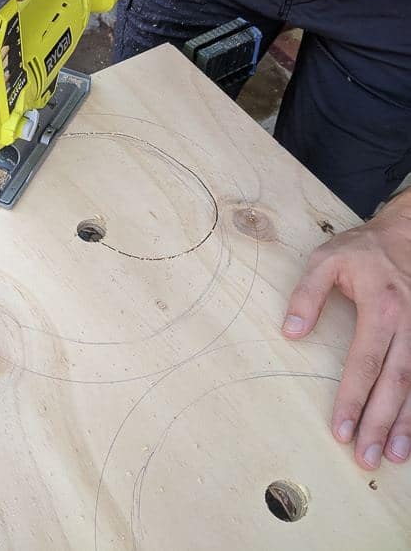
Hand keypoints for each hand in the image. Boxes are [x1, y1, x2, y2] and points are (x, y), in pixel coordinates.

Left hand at [283, 188, 410, 469]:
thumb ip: (306, 294)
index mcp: (382, 307)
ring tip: (393, 455)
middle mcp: (410, 324)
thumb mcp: (326, 260)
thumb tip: (291, 331)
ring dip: (406, 423)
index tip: (340, 429)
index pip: (365, 362)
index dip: (352, 398)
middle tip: (365, 457)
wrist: (409, 232)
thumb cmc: (364, 249)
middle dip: (379, 423)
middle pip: (396, 383)